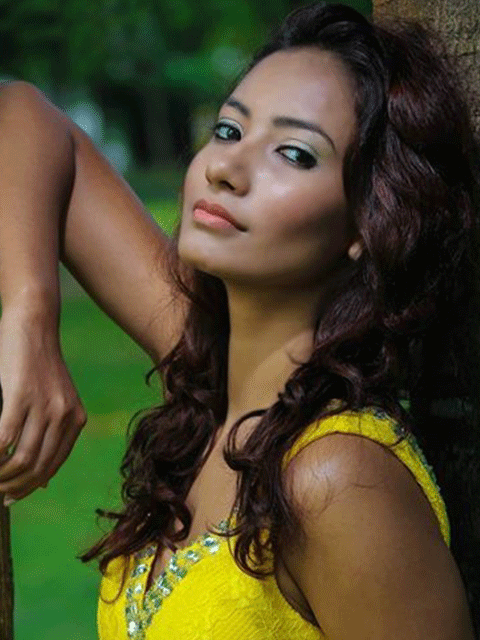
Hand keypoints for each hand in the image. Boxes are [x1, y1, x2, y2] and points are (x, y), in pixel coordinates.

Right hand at [0, 302, 86, 503]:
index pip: (53, 465)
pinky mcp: (21, 395)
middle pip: (39, 467)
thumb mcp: (53, 401)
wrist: (33, 326)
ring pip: (22, 458)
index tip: (12, 496)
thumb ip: (51, 436)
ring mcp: (45, 405)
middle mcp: (65, 415)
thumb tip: (44, 482)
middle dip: (15, 487)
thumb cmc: (37, 367)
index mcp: (75, 419)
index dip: (31, 486)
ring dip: (3, 475)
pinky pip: (4, 437)